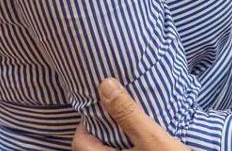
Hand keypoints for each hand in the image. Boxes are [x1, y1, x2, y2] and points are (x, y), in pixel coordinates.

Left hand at [72, 79, 190, 150]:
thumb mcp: (151, 137)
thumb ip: (127, 113)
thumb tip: (105, 86)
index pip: (79, 141)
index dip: (88, 122)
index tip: (105, 108)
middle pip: (90, 148)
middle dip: (101, 130)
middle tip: (117, 115)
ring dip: (113, 140)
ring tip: (129, 126)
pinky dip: (124, 148)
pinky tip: (140, 142)